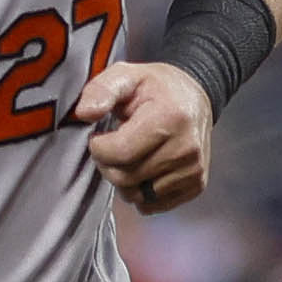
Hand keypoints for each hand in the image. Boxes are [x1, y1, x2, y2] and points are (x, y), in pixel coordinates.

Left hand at [74, 59, 212, 211]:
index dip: (98, 148)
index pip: (120, 154)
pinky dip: (141, 193)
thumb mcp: (125, 76)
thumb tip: (85, 113)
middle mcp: (187, 148)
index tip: (99, 136)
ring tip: (129, 157)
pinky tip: (142, 170)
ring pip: (138, 195)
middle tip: (111, 148)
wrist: (194, 97)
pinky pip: (155, 205)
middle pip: (126, 178)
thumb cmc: (154, 88)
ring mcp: (194, 169)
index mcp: (170, 118)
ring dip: (124, 181)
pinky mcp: (196, 184)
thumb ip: (101, 90)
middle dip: (108, 165)